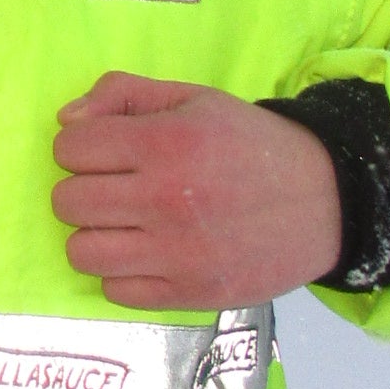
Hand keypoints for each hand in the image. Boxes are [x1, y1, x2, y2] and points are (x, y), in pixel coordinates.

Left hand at [52, 74, 342, 307]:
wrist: (323, 201)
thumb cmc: (250, 144)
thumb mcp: (193, 98)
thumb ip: (122, 94)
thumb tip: (66, 121)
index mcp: (166, 142)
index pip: (70, 148)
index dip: (81, 146)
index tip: (105, 151)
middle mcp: (166, 200)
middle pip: (68, 202)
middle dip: (83, 188)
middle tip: (116, 187)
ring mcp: (176, 253)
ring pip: (81, 251)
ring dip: (96, 234)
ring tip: (127, 223)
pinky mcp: (189, 294)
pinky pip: (114, 290)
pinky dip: (123, 272)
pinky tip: (149, 252)